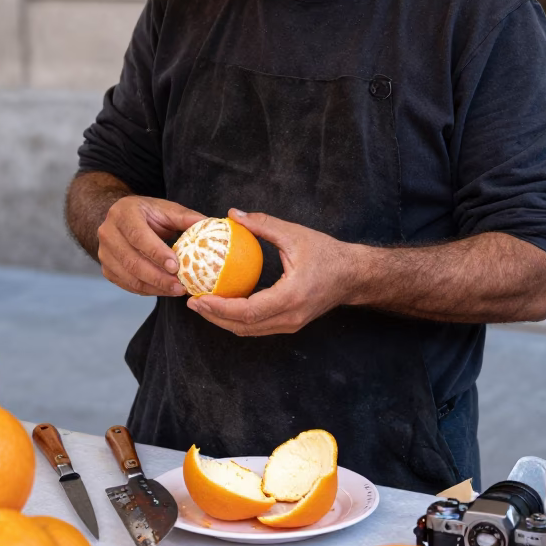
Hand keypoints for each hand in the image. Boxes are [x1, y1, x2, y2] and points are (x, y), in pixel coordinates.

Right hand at [98, 196, 203, 297]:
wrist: (122, 219)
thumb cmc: (148, 214)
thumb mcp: (166, 209)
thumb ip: (187, 218)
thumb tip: (211, 225)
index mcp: (123, 213)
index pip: (138, 236)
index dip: (156, 253)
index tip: (176, 267)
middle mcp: (108, 232)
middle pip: (132, 261)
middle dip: (158, 277)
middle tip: (180, 287)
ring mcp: (104, 252)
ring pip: (128, 276)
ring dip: (154, 287)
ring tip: (175, 291)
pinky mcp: (106, 268)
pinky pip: (127, 285)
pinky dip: (146, 290)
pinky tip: (163, 290)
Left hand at [186, 209, 360, 336]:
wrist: (354, 275)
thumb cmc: (327, 253)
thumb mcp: (295, 234)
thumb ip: (263, 225)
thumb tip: (233, 214)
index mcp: (291, 297)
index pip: (248, 311)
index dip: (220, 308)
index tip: (199, 298)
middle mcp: (290, 317)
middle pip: (244, 327)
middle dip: (214, 317)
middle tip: (192, 302)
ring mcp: (291, 324)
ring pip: (249, 331)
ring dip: (223, 321)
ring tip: (202, 305)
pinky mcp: (290, 324)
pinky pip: (258, 327)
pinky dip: (237, 319)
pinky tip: (223, 304)